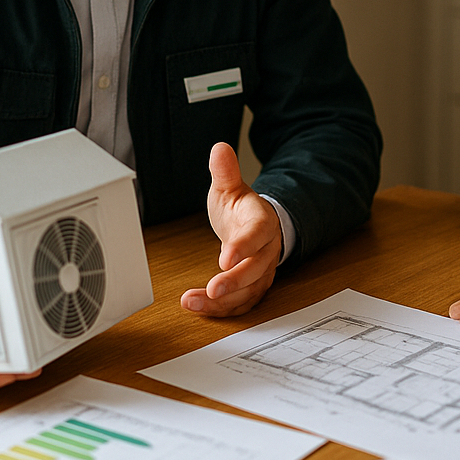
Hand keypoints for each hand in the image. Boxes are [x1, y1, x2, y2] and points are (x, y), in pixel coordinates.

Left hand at [180, 142, 281, 317]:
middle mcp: (267, 250)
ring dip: (222, 302)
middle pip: (256, 269)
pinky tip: (198, 308)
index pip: (257, 235)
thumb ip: (225, 172)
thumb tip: (220, 148)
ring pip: (249, 292)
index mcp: (263, 222)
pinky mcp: (253, 288)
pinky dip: (222, 310)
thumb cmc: (241, 209)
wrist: (255, 226)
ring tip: (192, 302)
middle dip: (234, 282)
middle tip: (212, 289)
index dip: (243, 246)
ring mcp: (262, 271)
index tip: (225, 257)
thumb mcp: (231, 188)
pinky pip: (241, 304)